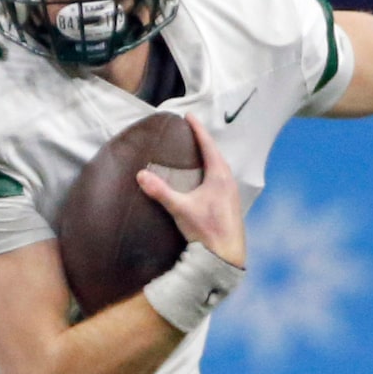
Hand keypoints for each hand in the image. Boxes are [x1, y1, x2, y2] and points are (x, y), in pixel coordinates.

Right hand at [137, 119, 245, 267]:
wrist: (226, 256)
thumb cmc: (207, 231)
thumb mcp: (181, 209)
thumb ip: (161, 191)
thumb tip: (141, 175)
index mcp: (219, 176)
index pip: (208, 145)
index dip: (198, 129)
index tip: (189, 116)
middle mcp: (228, 181)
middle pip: (216, 154)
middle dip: (203, 142)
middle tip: (191, 132)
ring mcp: (231, 193)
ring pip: (219, 168)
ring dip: (208, 158)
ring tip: (196, 153)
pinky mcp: (230, 205)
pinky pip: (220, 180)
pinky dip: (211, 172)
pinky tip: (203, 180)